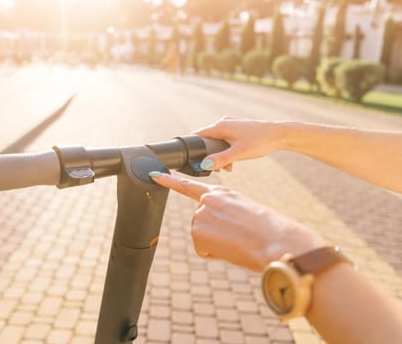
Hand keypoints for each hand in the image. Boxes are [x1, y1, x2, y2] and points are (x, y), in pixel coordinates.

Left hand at [149, 172, 326, 271]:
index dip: (170, 181)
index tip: (154, 175)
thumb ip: (226, 213)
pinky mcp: (197, 231)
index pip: (190, 185)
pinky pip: (203, 250)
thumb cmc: (269, 230)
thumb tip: (218, 228)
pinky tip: (230, 249)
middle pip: (200, 221)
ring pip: (202, 236)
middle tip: (237, 236)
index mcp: (223, 192)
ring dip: (216, 244)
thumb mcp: (246, 211)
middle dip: (214, 233)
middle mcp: (208, 200)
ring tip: (236, 240)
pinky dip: (215, 254)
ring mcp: (200, 214)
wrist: (276, 240)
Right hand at [195, 117, 286, 170]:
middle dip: (209, 154)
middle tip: (217, 168)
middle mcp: (224, 123)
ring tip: (229, 166)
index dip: (194, 148)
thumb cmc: (260, 141)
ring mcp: (231, 124)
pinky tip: (234, 160)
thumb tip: (204, 166)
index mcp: (220, 126)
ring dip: (219, 154)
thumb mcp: (239, 153)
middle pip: (207, 139)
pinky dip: (227, 150)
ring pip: (217, 140)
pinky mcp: (238, 128)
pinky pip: (226, 139)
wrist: (280, 134)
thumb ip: (221, 160)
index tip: (195, 161)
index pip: (198, 135)